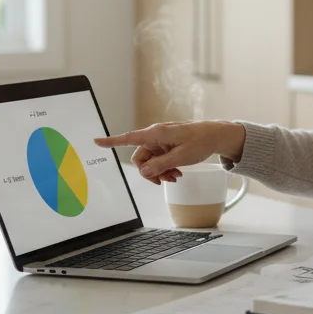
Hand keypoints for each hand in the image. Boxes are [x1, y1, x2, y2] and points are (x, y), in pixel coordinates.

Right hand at [95, 120, 245, 183]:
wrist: (216, 135)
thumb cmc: (201, 141)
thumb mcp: (181, 157)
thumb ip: (161, 165)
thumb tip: (144, 172)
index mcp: (156, 134)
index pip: (129, 138)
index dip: (112, 141)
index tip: (97, 141)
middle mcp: (156, 135)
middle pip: (141, 157)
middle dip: (151, 171)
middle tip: (167, 179)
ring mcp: (161, 140)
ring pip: (150, 161)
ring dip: (160, 171)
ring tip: (175, 176)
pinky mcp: (166, 144)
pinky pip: (158, 159)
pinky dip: (165, 167)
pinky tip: (177, 172)